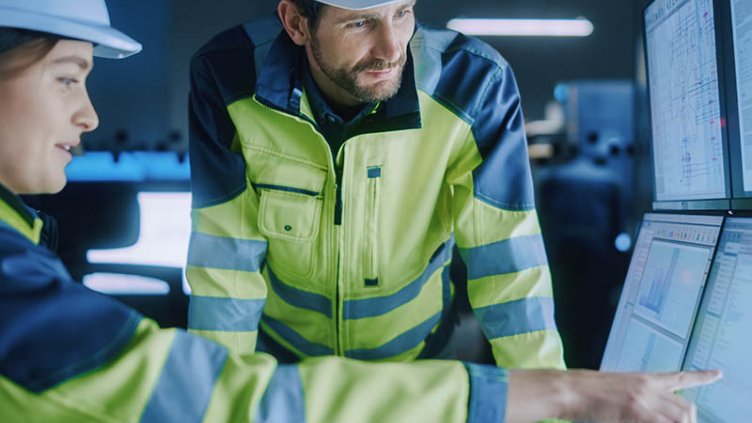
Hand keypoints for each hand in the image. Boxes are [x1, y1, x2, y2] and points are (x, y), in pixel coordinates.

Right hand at [506, 368, 721, 422]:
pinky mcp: (636, 411)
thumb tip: (651, 412)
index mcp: (644, 379)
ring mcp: (643, 399)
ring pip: (680, 417)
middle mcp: (648, 387)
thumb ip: (638, 399)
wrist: (569, 389)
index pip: (679, 377)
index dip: (701, 377)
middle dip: (689, 422)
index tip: (717, 374)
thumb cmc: (586, 391)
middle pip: (687, 407)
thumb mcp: (618, 390)